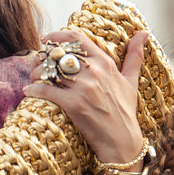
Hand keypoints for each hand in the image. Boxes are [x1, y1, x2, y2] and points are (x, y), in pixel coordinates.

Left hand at [23, 28, 148, 163]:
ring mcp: (84, 88)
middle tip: (36, 63)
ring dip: (36, 72)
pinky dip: (34, 90)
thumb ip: (135, 56)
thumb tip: (144, 33)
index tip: (45, 40)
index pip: (76, 38)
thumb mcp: (131, 81)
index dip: (56, 36)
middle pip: (58, 53)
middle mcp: (94, 72)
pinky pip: (46, 91)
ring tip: (33, 78)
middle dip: (42, 56)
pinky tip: (29, 92)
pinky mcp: (74, 105)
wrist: (121, 141)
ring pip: (49, 70)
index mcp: (105, 63)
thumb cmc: (125, 112)